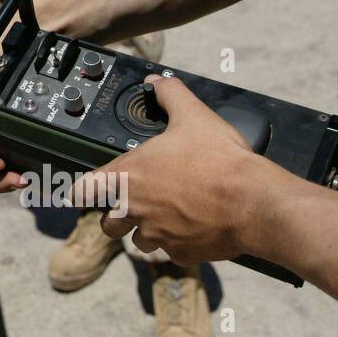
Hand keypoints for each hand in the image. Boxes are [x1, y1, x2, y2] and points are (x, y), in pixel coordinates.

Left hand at [72, 74, 267, 264]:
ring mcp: (158, 235)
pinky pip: (170, 253)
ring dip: (145, 231)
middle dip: (116, 215)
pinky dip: (176, 244)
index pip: (83, 191)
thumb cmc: (221, 161)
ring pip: (138, 241)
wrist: (254, 202)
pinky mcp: (182, 254)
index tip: (87, 190)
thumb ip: (170, 95)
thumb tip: (158, 82)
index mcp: (128, 177)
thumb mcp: (193, 115)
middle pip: (108, 223)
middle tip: (133, 203)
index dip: (83, 190)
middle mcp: (136, 210)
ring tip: (165, 215)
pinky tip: (191, 228)